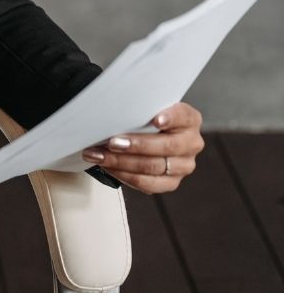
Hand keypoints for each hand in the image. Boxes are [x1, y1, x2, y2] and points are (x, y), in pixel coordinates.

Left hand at [82, 102, 204, 192]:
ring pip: (154, 166)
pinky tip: (109, 167)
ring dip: (122, 162)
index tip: (156, 120)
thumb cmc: (145, 119)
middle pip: (167, 146)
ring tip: (100, 155)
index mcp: (189, 120)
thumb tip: (112, 112)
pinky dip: (124, 175)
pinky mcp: (171, 182)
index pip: (183, 116)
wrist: (149, 135)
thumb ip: (139, 109)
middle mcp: (191, 143)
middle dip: (136, 144)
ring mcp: (183, 165)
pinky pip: (148, 183)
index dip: (170, 118)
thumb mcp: (146, 108)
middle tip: (112, 142)